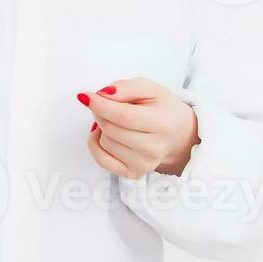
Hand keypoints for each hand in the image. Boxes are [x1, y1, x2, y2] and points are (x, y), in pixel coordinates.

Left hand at [78, 78, 199, 178]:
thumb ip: (126, 87)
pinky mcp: (134, 174)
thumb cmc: (162, 109)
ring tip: (117, 121)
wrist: (178, 134)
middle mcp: (154, 148)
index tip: (84, 96)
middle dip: (100, 112)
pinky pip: (101, 159)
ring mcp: (144, 164)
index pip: (123, 116)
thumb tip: (102, 95)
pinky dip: (97, 144)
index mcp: (162, 124)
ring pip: (104, 142)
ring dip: (102, 127)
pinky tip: (107, 135)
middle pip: (110, 129)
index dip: (100, 105)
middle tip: (107, 104)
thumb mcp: (149, 88)